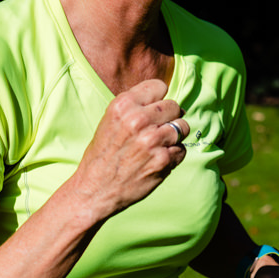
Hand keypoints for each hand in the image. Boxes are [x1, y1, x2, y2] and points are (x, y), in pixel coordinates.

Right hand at [70, 78, 188, 219]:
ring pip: (183, 126)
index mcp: (123, 105)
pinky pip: (182, 149)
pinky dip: (174, 155)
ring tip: (158, 145)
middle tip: (156, 130)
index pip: (159, 86)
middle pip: (174, 106)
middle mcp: (138, 120)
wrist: (95, 191)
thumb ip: (135, 108)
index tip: (153, 109)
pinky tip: (157, 160)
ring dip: (174, 136)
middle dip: (169, 117)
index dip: (158, 98)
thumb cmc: (103, 155)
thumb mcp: (111, 121)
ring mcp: (153, 140)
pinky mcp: (164, 159)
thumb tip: (165, 99)